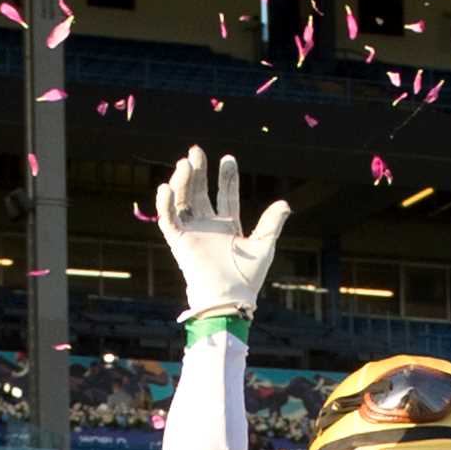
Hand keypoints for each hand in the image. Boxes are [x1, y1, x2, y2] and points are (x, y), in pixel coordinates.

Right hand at [152, 146, 290, 319]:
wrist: (229, 298)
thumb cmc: (247, 277)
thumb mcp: (263, 245)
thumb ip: (271, 224)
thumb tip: (285, 204)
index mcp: (227, 226)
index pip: (225, 195)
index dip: (226, 177)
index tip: (227, 158)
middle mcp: (208, 226)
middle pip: (200, 192)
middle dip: (199, 172)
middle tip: (196, 151)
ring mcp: (192, 232)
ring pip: (183, 200)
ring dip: (182, 181)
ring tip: (185, 163)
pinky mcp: (179, 242)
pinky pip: (168, 219)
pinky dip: (165, 203)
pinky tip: (167, 187)